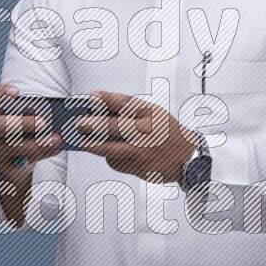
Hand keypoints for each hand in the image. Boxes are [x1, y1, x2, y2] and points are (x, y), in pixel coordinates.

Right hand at [0, 84, 63, 176]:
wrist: (15, 162)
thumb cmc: (24, 132)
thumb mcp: (27, 120)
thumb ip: (35, 115)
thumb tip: (55, 115)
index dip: (0, 93)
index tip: (18, 93)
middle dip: (22, 123)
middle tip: (44, 122)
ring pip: (12, 146)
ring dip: (37, 143)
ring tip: (57, 139)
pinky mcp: (4, 165)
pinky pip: (22, 160)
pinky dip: (42, 154)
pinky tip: (57, 148)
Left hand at [76, 89, 197, 183]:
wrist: (187, 157)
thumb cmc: (165, 131)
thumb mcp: (153, 113)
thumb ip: (128, 109)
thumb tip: (97, 105)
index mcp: (151, 114)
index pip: (125, 102)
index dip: (106, 99)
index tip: (90, 97)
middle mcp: (147, 131)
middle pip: (112, 126)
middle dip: (91, 125)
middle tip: (79, 124)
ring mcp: (143, 151)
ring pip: (109, 148)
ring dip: (93, 145)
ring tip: (85, 142)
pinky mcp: (139, 167)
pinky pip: (117, 162)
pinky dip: (111, 158)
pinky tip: (113, 154)